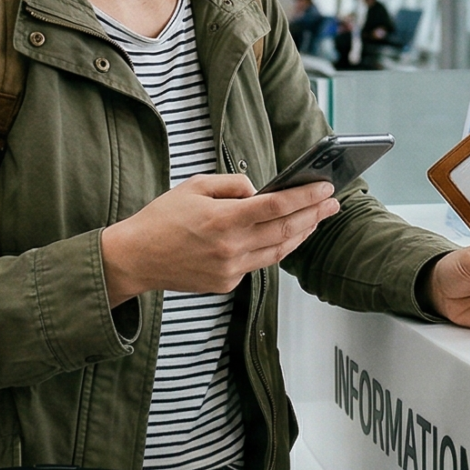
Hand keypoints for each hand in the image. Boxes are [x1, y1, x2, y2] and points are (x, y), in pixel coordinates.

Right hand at [101, 175, 338, 304]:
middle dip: (315, 214)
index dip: (306, 196)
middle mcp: (231, 247)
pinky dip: (274, 248)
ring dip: (302, 234)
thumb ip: (232, 186)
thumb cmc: (162, 218)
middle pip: (286, 229)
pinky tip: (285, 236)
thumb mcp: (195, 186)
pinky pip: (258, 263)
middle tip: (333, 202)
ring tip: (317, 219)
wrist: (136, 258)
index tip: (325, 187)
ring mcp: (230, 269)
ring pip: (279, 251)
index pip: (277, 206)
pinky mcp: (227, 284)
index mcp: (223, 219)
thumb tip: (260, 191)